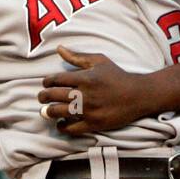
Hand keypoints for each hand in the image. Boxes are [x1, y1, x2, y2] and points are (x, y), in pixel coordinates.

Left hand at [38, 46, 159, 135]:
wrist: (138, 95)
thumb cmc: (117, 76)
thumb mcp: (99, 61)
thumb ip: (77, 56)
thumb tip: (59, 49)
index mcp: (84, 78)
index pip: (56, 80)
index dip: (46, 82)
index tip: (46, 84)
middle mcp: (84, 94)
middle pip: (53, 96)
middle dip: (43, 97)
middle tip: (42, 98)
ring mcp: (88, 110)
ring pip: (58, 112)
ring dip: (49, 112)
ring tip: (48, 111)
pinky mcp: (93, 124)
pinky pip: (71, 129)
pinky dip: (62, 127)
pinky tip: (61, 123)